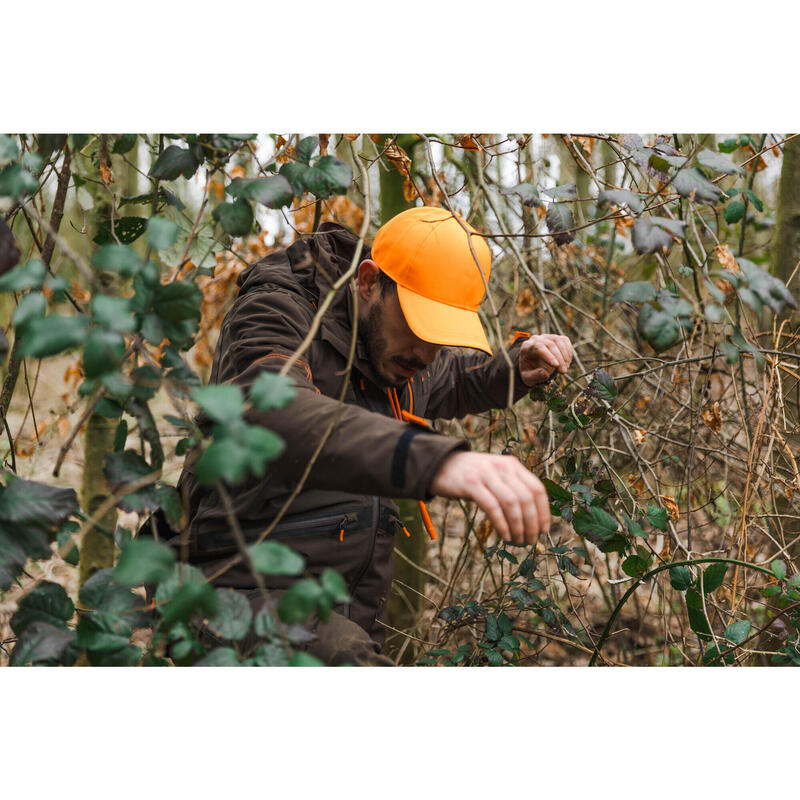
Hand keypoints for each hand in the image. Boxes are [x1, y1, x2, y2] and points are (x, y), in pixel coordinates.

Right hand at [429, 451, 550, 545]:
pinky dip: (502, 524)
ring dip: (518, 526)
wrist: (440, 464)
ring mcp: (486, 474)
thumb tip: (532, 518)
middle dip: (532, 523)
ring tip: (518, 541)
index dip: (544, 511)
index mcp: (512, 465)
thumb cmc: (471, 476)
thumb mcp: (495, 476)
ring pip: (512, 503)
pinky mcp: (471, 483)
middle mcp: (502, 467)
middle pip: (526, 498)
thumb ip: (512, 488)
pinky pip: (492, 506)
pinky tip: (505, 535)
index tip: (544, 529)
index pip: (537, 488)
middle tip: (531, 540)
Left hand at [518, 334, 573, 385]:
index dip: (548, 356)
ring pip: (558, 341)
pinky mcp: (555, 338)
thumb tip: (545, 373)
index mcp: (526, 347)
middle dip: (559, 358)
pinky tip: (568, 362)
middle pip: (550, 344)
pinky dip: (568, 351)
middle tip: (563, 371)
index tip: (556, 366)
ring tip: (566, 367)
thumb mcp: (527, 378)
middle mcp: (535, 339)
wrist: (532, 365)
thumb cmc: (529, 372)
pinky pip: (564, 340)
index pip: (538, 347)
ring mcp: (546, 337)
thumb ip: (534, 376)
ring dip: (565, 355)